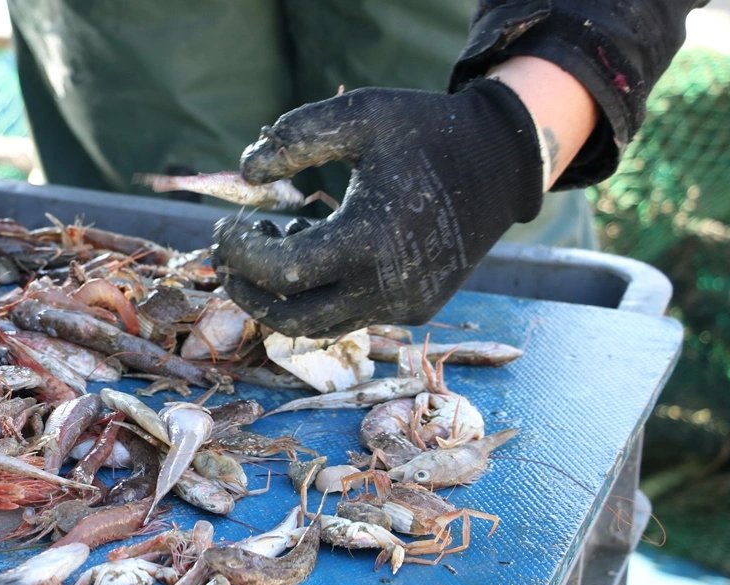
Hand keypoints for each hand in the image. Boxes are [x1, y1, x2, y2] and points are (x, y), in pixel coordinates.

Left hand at [212, 78, 545, 337]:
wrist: (503, 161)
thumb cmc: (427, 132)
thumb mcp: (361, 115)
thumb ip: (298, 136)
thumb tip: (247, 171)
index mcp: (371, 241)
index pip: (281, 271)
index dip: (241, 253)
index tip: (226, 225)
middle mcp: (388, 286)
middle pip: (290, 317)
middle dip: (247, 291)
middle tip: (228, 254)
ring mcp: (404, 304)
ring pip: (319, 324)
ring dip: (280, 296)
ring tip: (274, 243)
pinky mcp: (417, 307)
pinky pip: (351, 315)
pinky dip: (319, 292)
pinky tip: (318, 247)